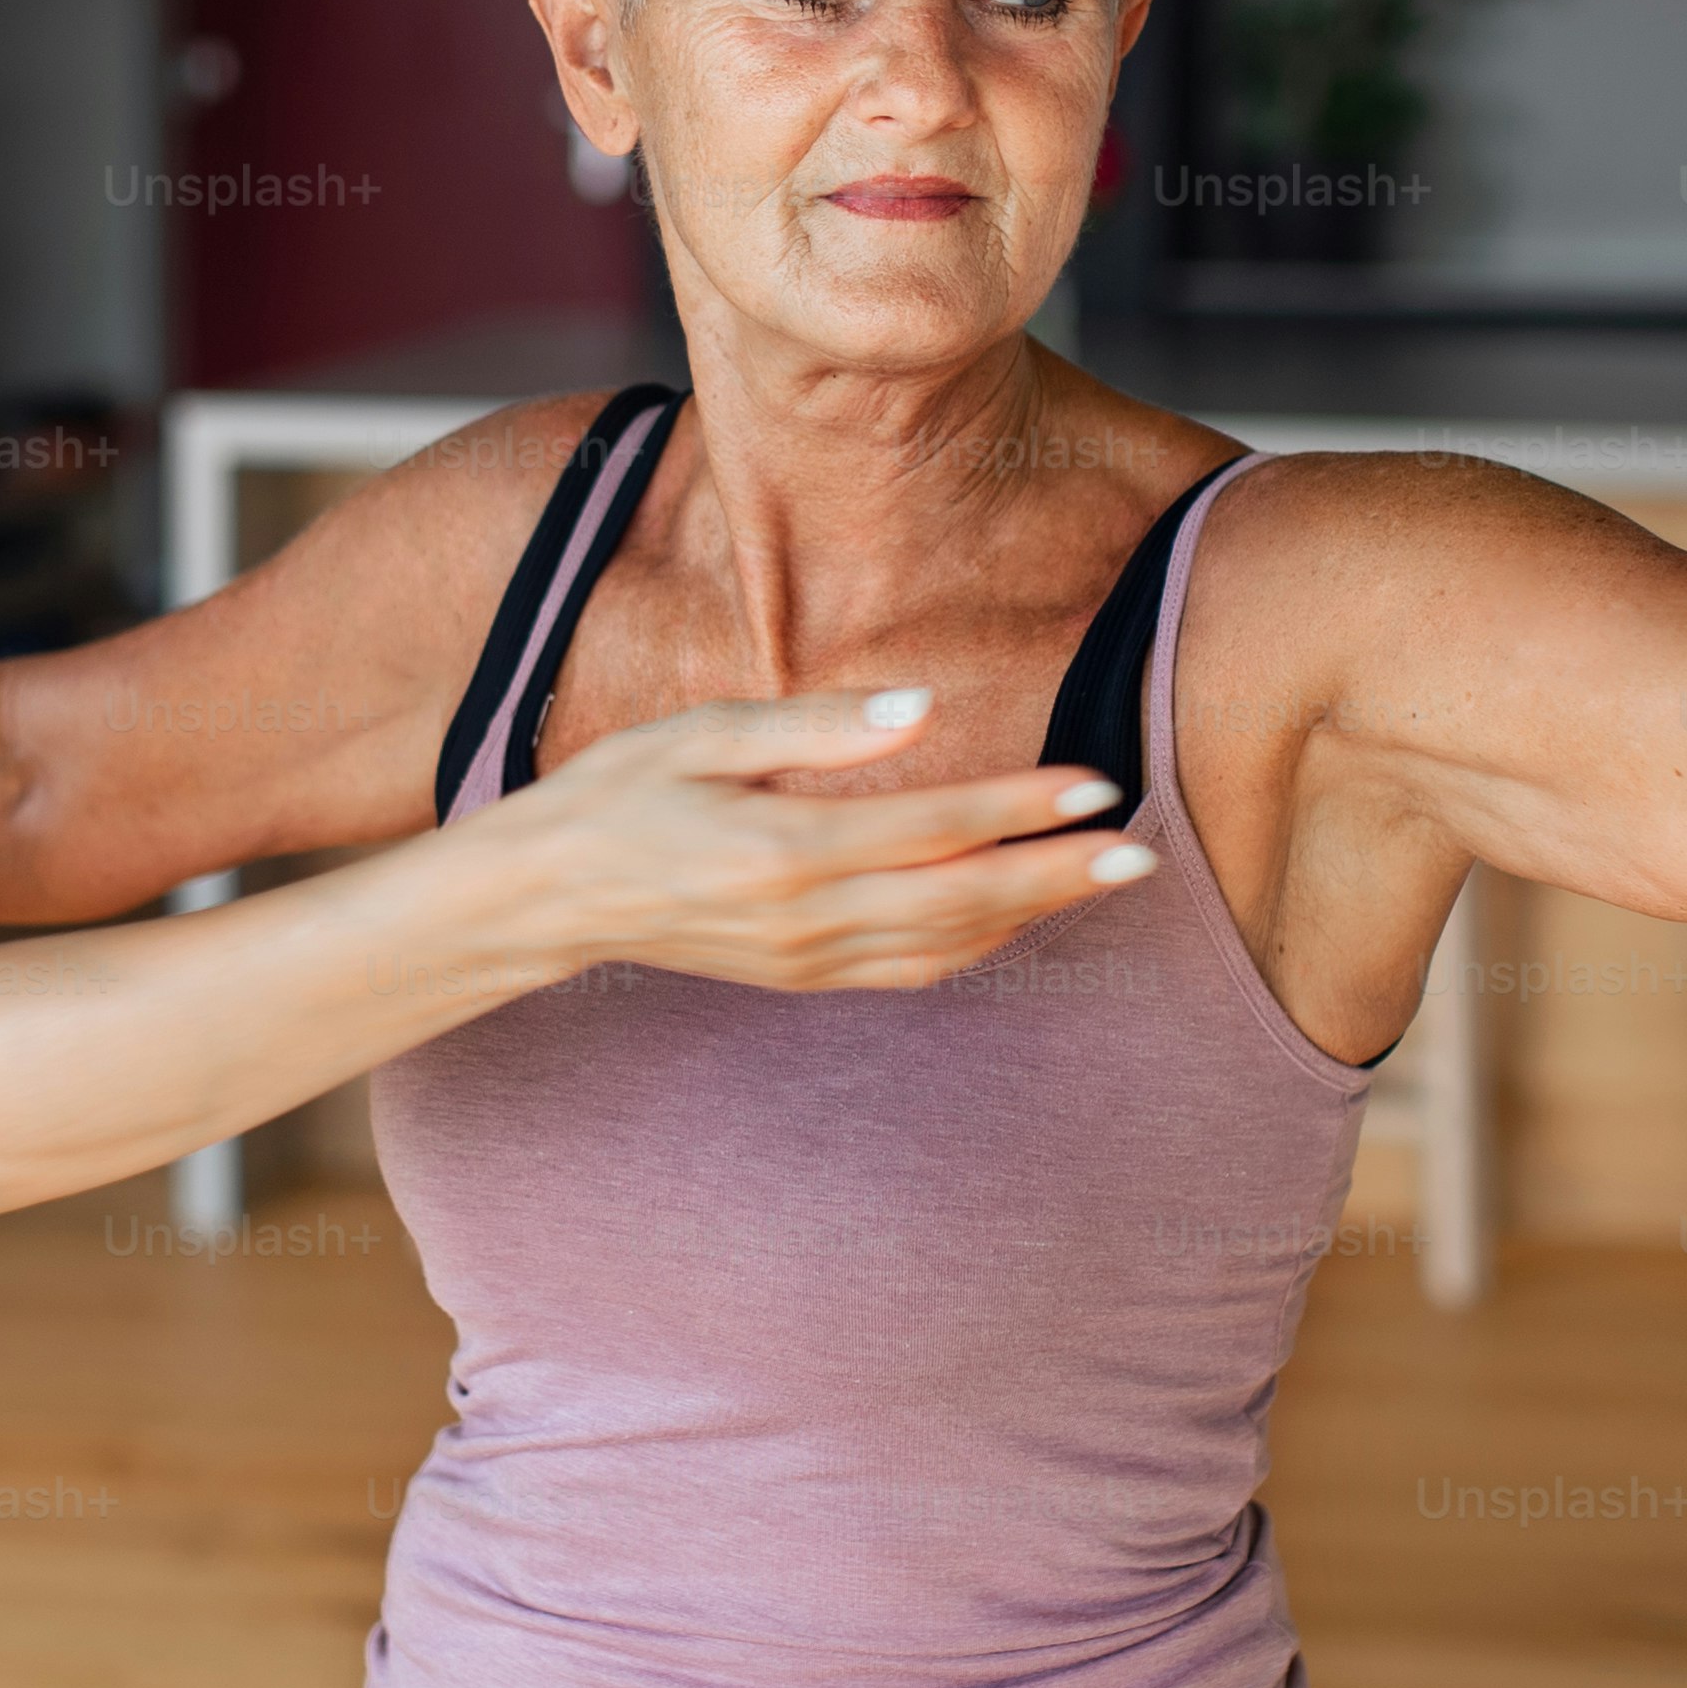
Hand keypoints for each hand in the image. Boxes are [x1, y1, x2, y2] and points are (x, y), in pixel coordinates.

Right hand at [461, 687, 1154, 993]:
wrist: (543, 899)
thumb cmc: (617, 794)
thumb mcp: (700, 732)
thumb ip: (815, 724)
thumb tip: (921, 707)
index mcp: (781, 851)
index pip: (933, 829)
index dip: (1021, 808)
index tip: (1096, 783)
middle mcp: (803, 920)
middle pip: (962, 901)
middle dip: (1059, 878)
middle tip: (1143, 856)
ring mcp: (804, 961)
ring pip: (947, 947)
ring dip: (1031, 914)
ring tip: (1104, 878)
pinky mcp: (800, 980)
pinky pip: (910, 970)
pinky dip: (978, 945)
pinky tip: (1018, 911)